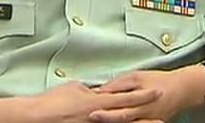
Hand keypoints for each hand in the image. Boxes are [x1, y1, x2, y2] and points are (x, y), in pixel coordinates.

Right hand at [32, 80, 161, 122]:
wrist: (38, 117)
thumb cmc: (54, 101)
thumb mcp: (75, 88)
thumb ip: (90, 90)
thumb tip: (97, 91)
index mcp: (99, 100)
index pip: (127, 96)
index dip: (144, 94)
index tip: (158, 91)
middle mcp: (101, 116)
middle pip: (130, 115)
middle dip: (148, 115)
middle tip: (165, 113)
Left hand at [89, 66, 204, 122]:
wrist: (182, 90)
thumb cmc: (159, 80)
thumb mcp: (138, 77)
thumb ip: (119, 84)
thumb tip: (100, 89)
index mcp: (141, 102)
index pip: (120, 110)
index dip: (105, 112)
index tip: (91, 112)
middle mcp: (144, 115)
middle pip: (122, 120)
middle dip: (106, 120)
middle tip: (90, 118)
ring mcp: (148, 122)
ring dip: (113, 122)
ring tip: (100, 120)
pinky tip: (112, 121)